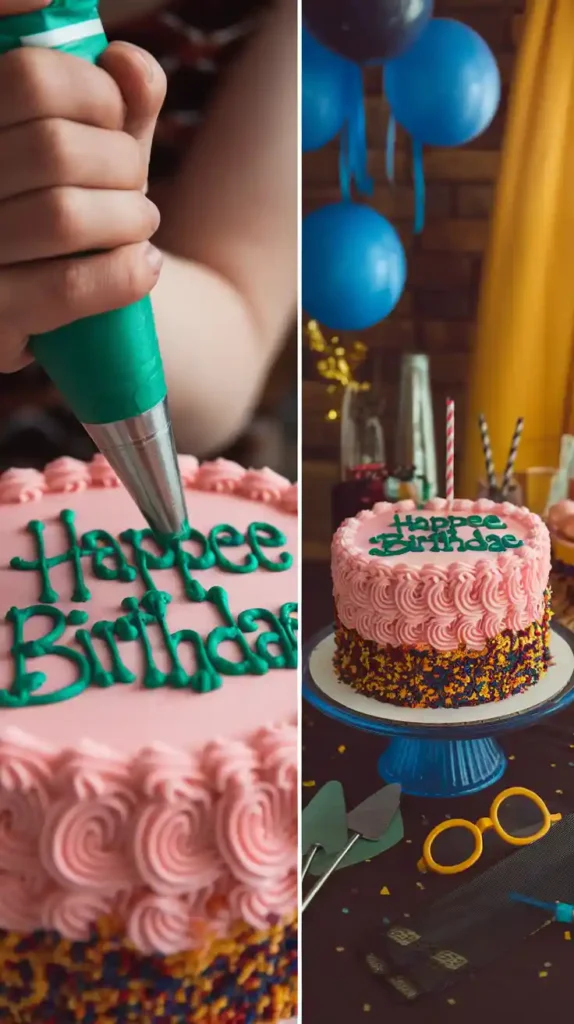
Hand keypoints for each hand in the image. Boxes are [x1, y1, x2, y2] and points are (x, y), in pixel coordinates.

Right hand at [0, 10, 166, 372]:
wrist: (79, 314)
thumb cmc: (82, 208)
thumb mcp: (98, 148)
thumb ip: (120, 101)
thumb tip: (128, 65)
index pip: (29, 77)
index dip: (94, 92)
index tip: (114, 117)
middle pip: (55, 149)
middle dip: (121, 164)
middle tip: (135, 185)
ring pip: (63, 218)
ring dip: (130, 220)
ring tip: (142, 226)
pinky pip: (68, 288)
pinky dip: (125, 274)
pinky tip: (145, 268)